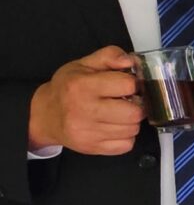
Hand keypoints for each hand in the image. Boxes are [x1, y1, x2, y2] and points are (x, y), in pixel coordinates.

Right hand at [27, 48, 142, 155]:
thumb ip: (109, 56)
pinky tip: (114, 127)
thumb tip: (132, 61)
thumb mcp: (84, 64)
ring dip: (131, 121)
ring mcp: (89, 132)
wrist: (45, 115)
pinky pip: (127, 145)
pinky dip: (126, 136)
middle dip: (137, 106)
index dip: (132, 84)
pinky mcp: (93, 148)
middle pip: (134, 113)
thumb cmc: (67, 88)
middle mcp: (85, 110)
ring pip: (133, 129)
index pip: (127, 85)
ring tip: (118, 114)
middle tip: (128, 102)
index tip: (127, 85)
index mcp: (83, 86)